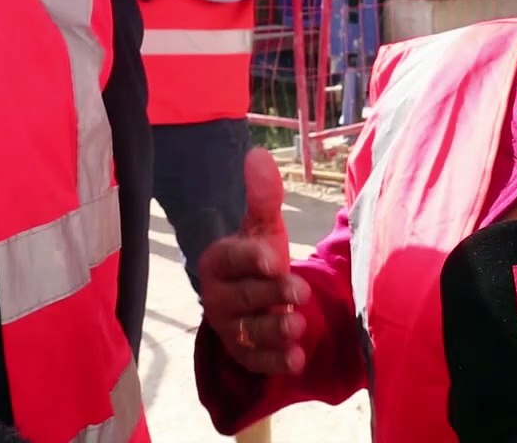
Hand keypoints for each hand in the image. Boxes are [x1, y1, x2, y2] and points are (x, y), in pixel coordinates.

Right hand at [199, 148, 309, 375]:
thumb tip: (257, 154)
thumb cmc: (259, 256)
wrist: (260, 296)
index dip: (249, 259)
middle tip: (299, 292)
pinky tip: (296, 359)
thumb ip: (263, 196)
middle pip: (241, 297)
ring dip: (272, 331)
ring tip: (297, 326)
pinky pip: (254, 361)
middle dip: (270, 295)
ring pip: (247, 332)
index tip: (272, 259)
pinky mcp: (243, 352)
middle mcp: (217, 296)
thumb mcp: (264, 226)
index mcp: (218, 261)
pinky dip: (273, 362)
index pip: (229, 259)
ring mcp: (229, 327)